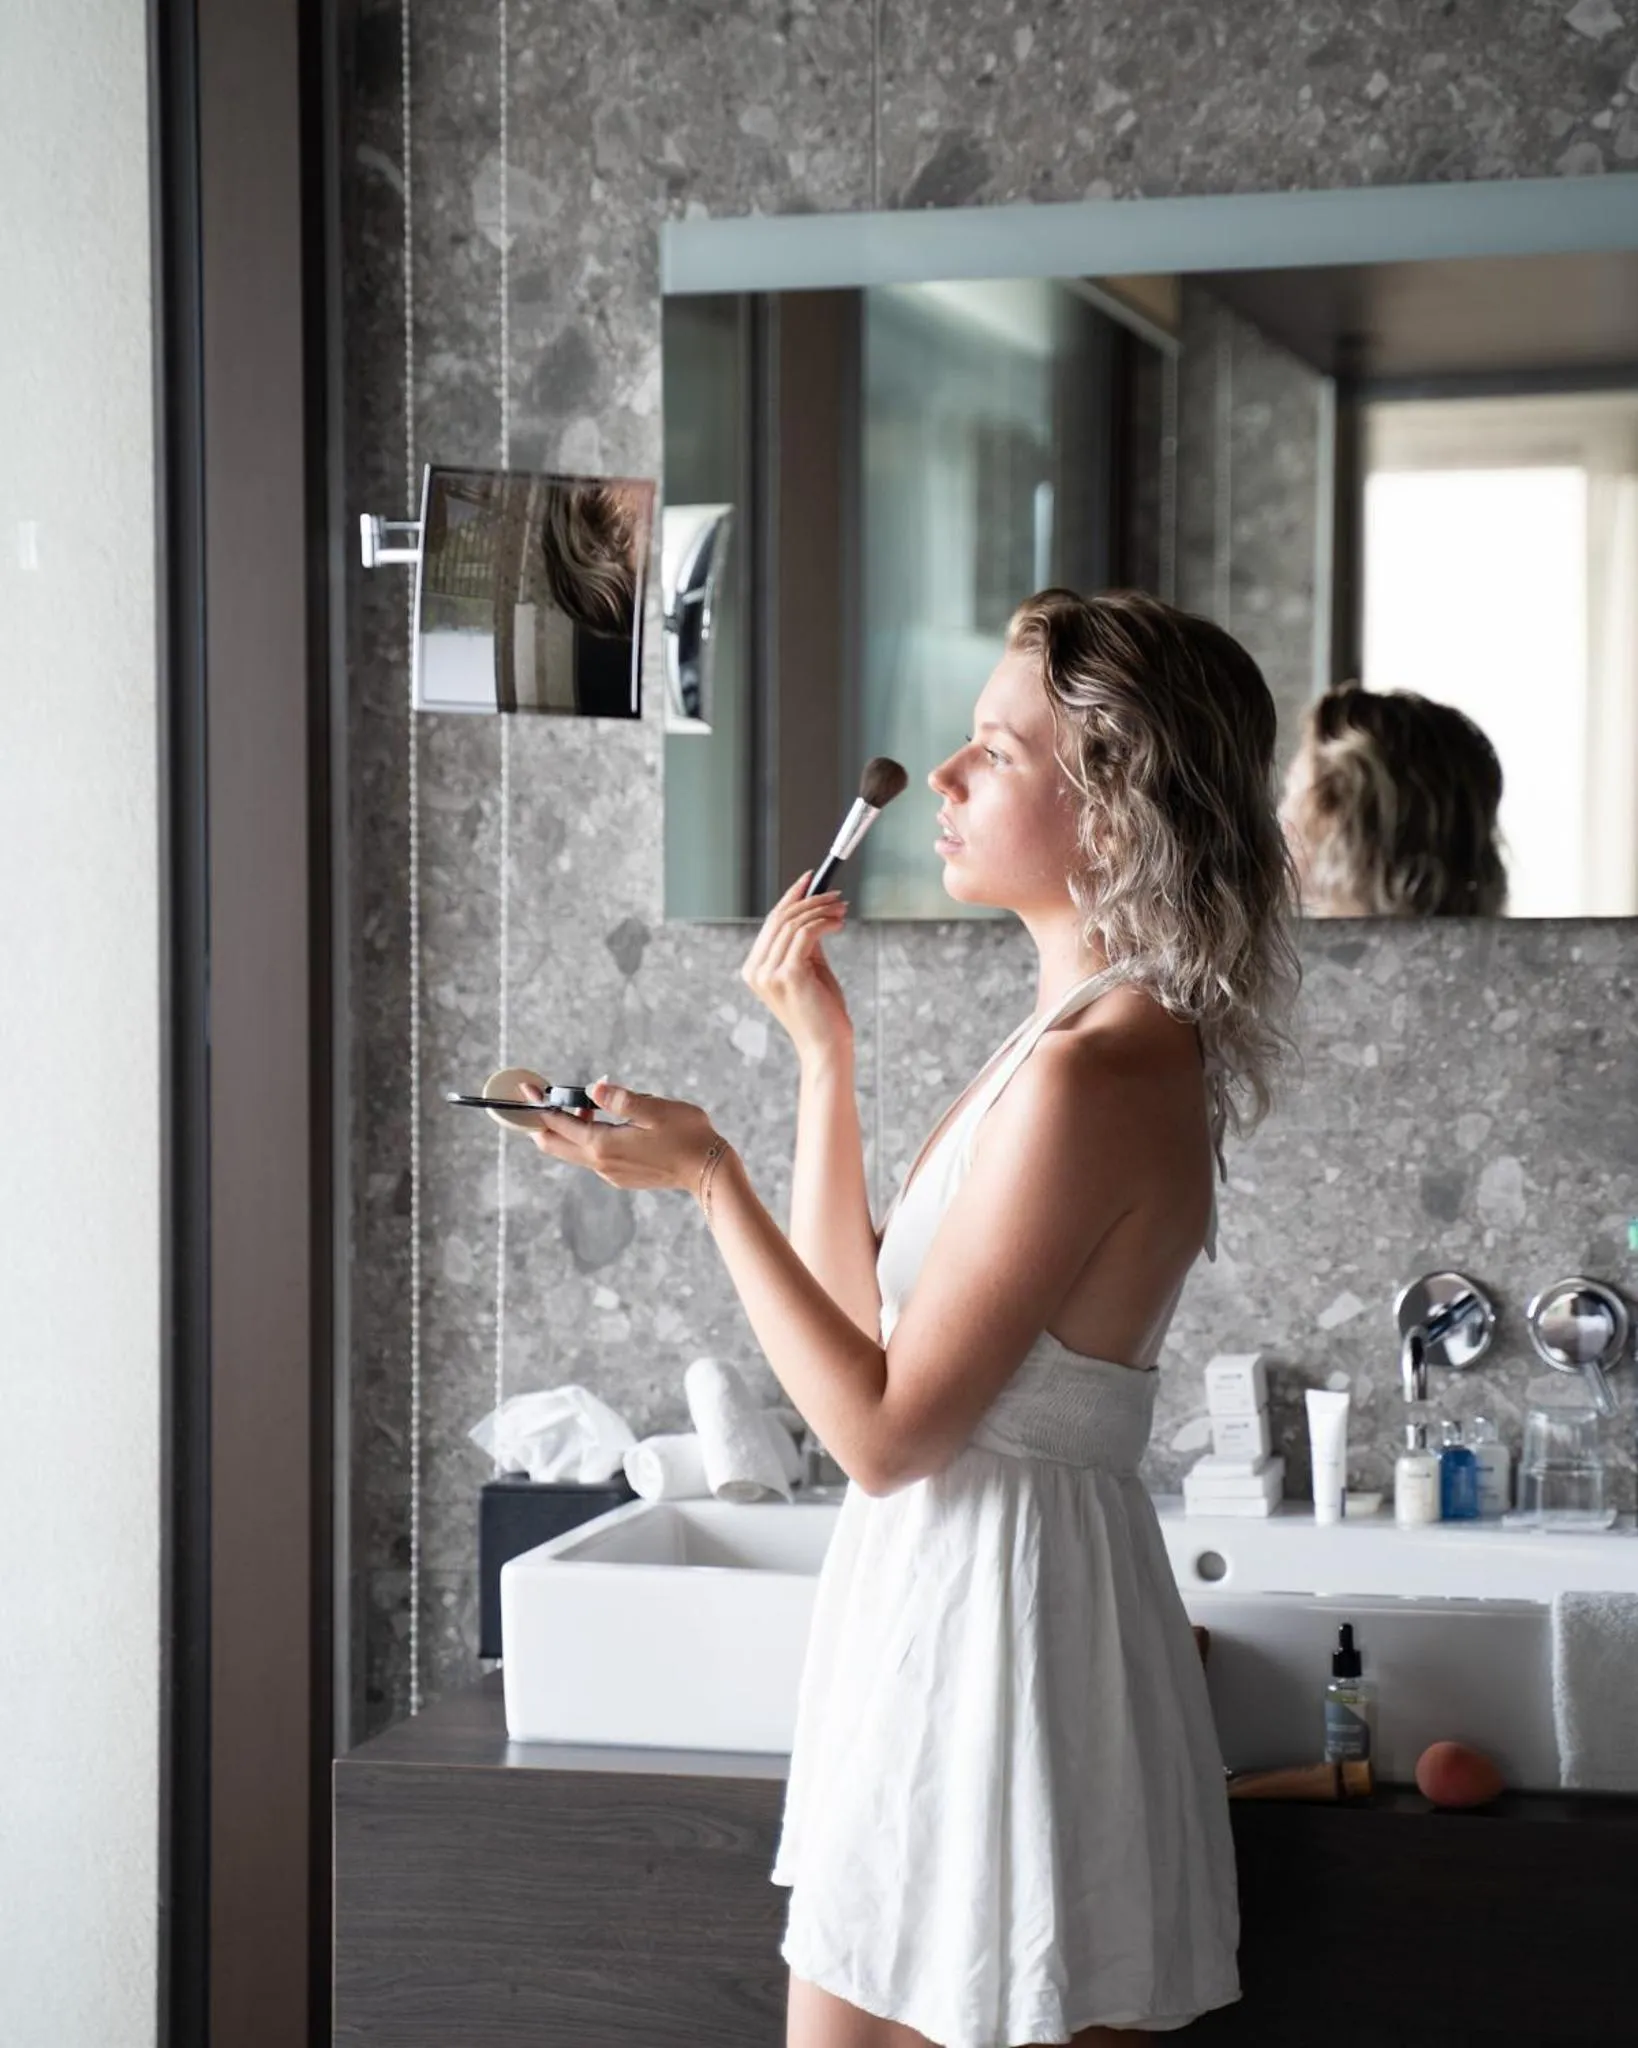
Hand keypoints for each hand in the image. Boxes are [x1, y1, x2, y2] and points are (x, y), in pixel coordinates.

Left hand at [520, 1077, 723, 1194]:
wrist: (708, 1171)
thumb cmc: (687, 1135)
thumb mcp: (655, 1109)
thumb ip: (621, 1099)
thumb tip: (593, 1088)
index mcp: (603, 1145)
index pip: (558, 1123)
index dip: (540, 1105)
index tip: (526, 1090)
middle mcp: (600, 1163)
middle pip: (554, 1144)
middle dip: (542, 1122)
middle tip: (541, 1098)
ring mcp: (610, 1173)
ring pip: (573, 1151)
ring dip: (569, 1129)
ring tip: (586, 1106)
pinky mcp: (621, 1176)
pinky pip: (592, 1157)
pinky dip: (587, 1139)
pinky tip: (606, 1123)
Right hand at [740, 869, 851, 1061]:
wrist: (826, 1048)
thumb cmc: (822, 1013)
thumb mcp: (810, 971)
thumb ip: (806, 944)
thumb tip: (814, 912)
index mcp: (755, 970)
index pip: (771, 922)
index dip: (791, 897)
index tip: (810, 880)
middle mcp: (756, 971)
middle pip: (780, 918)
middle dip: (810, 899)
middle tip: (836, 895)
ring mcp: (769, 973)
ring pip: (794, 923)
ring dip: (822, 910)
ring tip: (842, 910)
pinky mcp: (788, 975)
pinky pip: (807, 933)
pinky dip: (825, 922)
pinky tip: (839, 924)